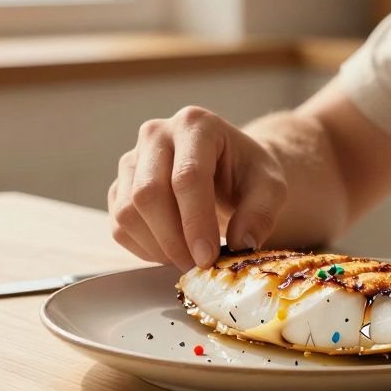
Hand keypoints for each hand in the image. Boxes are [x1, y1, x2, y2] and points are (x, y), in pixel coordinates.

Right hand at [108, 106, 287, 270]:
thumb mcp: (271, 187)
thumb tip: (241, 244)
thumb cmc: (248, 174)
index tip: (208, 257)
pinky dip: (143, 248)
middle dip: (173, 240)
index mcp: (196, 124)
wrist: (227, 168)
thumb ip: (261, 213)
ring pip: (127, 212)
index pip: (187, 176)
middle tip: (198, 265)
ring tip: (188, 259)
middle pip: (149, 193)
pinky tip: (171, 251)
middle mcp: (156, 134)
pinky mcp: (119, 186)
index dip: (195, 222)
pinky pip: (119, 226)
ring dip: (157, 247)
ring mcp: (132, 159)